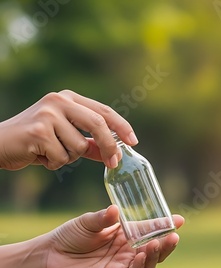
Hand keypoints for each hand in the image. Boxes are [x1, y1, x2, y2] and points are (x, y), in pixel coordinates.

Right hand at [0, 90, 136, 169]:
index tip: (134, 141)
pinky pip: (62, 157)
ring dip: (69, 158)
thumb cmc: (35, 142)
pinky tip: (39, 156)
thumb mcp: (66, 139)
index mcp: (68, 99)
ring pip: (80, 147)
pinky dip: (54, 164)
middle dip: (109, 147)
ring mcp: (48, 114)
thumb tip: (114, 155)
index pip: (103, 111)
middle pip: (98, 125)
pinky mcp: (39, 131)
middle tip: (113, 163)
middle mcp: (59, 101)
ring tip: (50, 152)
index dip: (121, 126)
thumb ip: (90, 144)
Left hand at [44, 205, 183, 267]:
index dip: (165, 226)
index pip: (151, 230)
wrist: (51, 254)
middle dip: (166, 244)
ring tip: (157, 244)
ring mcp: (123, 265)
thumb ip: (103, 218)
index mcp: (127, 234)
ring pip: (148, 263)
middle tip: (173, 236)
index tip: (179, 220)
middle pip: (156, 250)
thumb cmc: (71, 235)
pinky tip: (141, 257)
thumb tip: (116, 210)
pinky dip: (140, 267)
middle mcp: (129, 251)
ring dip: (156, 255)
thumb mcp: (88, 222)